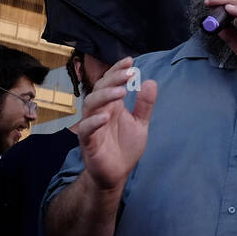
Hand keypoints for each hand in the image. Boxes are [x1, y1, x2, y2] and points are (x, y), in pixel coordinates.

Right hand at [76, 57, 157, 191]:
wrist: (117, 174)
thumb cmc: (125, 147)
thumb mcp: (140, 124)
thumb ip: (144, 105)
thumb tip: (150, 81)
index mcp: (111, 105)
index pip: (110, 82)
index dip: (117, 70)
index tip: (130, 61)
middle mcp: (100, 112)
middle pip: (100, 89)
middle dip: (113, 78)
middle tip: (129, 73)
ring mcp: (92, 126)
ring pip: (90, 104)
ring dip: (105, 96)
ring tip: (122, 91)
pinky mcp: (88, 143)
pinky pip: (85, 130)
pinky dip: (94, 122)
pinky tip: (106, 117)